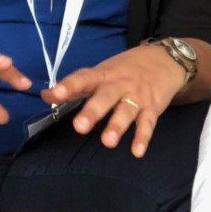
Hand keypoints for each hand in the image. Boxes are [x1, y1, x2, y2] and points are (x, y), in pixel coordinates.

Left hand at [41, 42, 186, 156]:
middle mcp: (119, 84)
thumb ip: (76, 86)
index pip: (84, 78)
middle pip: (105, 97)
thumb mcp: (102, 72)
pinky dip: (143, 138)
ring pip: (126, 111)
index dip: (68, 86)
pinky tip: (137, 152)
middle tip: (79, 127)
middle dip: (93, 111)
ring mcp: (137, 96)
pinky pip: (148, 124)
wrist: (165, 59)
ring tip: (107, 142)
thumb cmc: (126, 69)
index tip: (53, 94)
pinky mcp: (153, 107)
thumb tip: (45, 96)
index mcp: (104, 74)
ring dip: (117, 126)